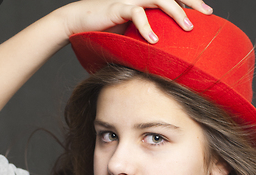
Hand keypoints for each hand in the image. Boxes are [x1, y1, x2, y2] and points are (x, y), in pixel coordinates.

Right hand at [59, 0, 212, 43]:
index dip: (191, 2)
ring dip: (176, 12)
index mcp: (146, 0)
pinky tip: (155, 40)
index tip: (207, 13)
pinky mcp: (118, 7)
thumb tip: (158, 59)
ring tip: (187, 27)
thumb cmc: (104, 30)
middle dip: (192, 2)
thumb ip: (145, 39)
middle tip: (207, 14)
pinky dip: (147, 26)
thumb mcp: (130, 34)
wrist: (78, 21)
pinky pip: (137, 12)